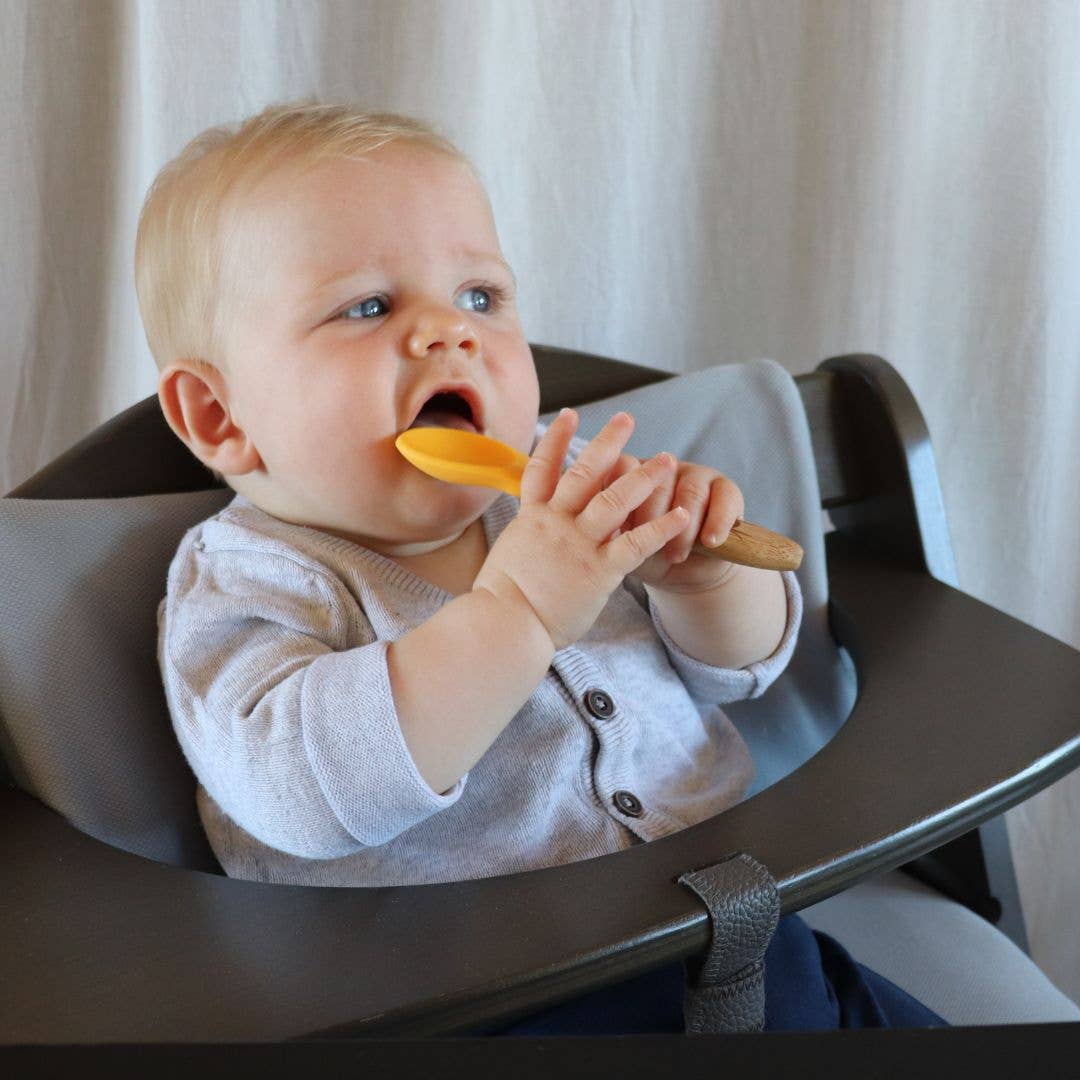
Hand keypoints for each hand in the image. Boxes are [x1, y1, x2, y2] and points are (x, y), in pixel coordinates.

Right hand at [473, 409, 687, 649]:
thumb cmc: (501, 600)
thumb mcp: (508, 556)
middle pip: (584, 472)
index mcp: (532, 518)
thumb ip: (528, 539)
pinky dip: (661, 528)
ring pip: (615, 500)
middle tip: (627, 419)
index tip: (570, 414)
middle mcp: (556, 523)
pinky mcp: (599, 570)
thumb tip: (532, 536)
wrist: (506, 625)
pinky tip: (682, 515)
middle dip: (608, 443)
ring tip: (666, 460)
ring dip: (643, 477)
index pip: (543, 468)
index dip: (557, 439)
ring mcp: (578, 544)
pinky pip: (636, 543)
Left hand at [606, 449, 744, 593]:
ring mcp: (696, 475)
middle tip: (650, 548)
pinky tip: (710, 542)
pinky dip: (717, 523)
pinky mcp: (727, 489)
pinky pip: (724, 499)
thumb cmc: (645, 555)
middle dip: (652, 518)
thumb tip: (599, 524)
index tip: (620, 528)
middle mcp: (663, 469)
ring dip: (684, 529)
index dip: (622, 495)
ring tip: (676, 556)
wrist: (685, 573)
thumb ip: (609, 526)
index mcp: (631, 474)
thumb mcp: (621, 543)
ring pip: (691, 492)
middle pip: (657, 480)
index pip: (623, 465)